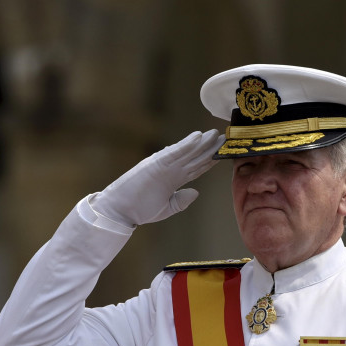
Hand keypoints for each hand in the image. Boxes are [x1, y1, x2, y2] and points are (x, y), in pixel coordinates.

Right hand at [90, 130, 222, 226]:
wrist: (120, 211)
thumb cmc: (140, 209)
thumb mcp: (166, 208)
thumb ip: (181, 200)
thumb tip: (196, 192)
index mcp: (173, 179)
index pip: (196, 167)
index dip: (210, 160)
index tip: (223, 153)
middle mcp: (170, 169)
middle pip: (195, 157)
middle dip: (210, 148)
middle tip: (225, 137)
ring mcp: (164, 165)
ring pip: (188, 152)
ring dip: (203, 143)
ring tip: (216, 134)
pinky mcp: (156, 164)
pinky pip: (174, 152)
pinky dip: (186, 144)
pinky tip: (197, 136)